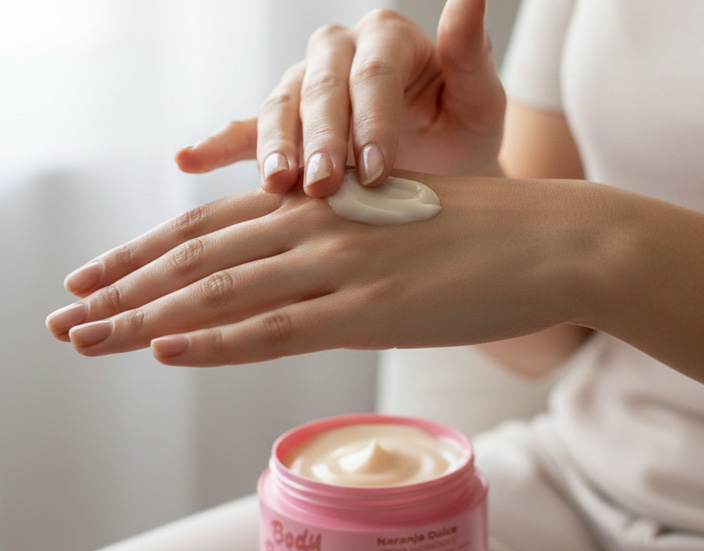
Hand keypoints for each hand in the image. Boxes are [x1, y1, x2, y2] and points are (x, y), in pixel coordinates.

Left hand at [45, 173, 586, 366]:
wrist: (555, 239)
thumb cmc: (480, 234)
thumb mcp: (393, 228)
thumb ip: (339, 248)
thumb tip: (300, 281)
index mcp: (322, 203)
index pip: (209, 228)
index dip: (143, 254)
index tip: (95, 279)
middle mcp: (318, 226)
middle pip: (196, 258)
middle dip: (122, 288)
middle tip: (62, 318)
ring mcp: (343, 266)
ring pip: (223, 293)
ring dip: (146, 318)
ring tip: (85, 339)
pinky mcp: (374, 311)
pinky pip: (278, 327)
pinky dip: (217, 340)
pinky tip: (165, 349)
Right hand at [175, 0, 504, 197]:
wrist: (441, 171)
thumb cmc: (462, 135)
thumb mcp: (479, 101)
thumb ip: (469, 53)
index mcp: (388, 41)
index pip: (372, 74)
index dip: (371, 120)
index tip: (377, 172)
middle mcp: (339, 56)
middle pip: (320, 88)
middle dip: (320, 138)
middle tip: (322, 184)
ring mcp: (305, 89)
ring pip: (280, 108)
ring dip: (275, 146)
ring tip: (276, 182)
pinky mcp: (285, 127)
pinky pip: (245, 131)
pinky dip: (219, 145)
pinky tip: (190, 159)